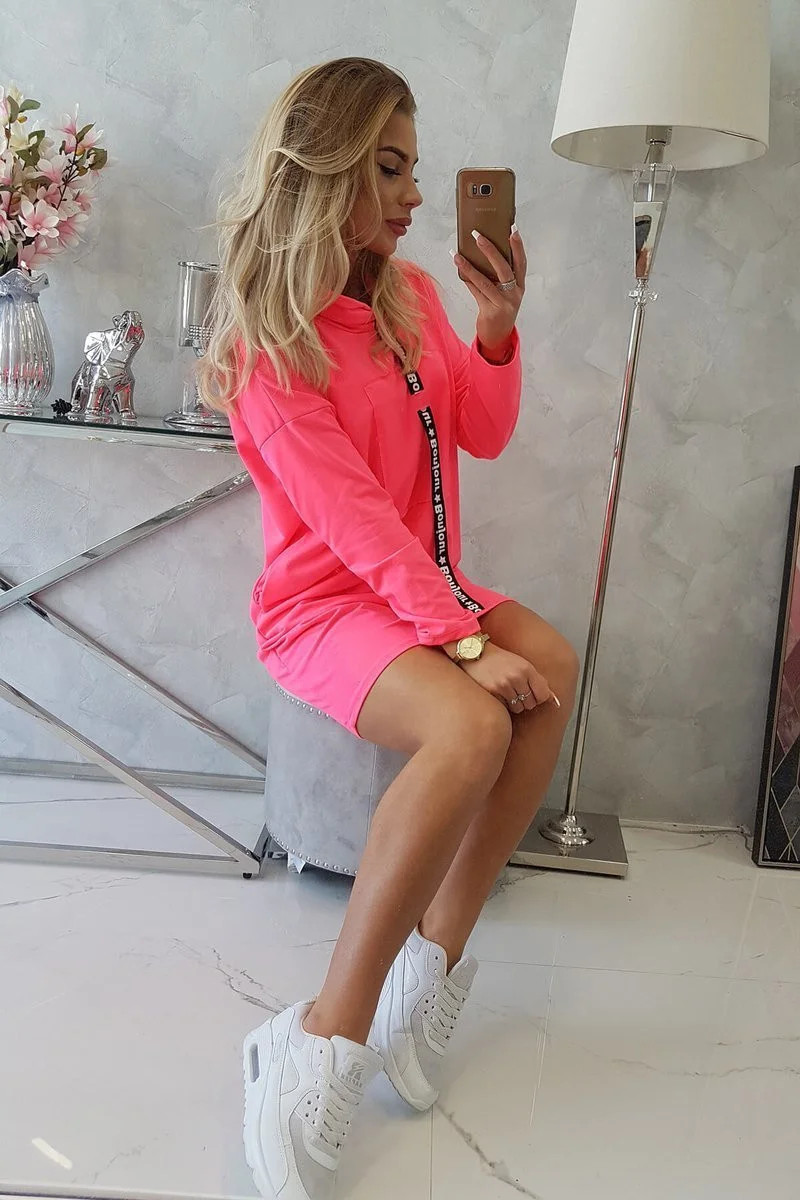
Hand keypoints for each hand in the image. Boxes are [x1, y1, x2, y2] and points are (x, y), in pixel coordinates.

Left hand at [452, 227, 526, 356]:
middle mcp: (514, 294)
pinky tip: (459, 270)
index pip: (521, 263)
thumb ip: (499, 277)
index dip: (518, 247)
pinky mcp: (490, 311)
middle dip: (491, 251)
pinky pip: (476, 292)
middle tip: (478, 236)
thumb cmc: (500, 310)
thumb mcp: (505, 293)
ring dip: (470, 266)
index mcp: (520, 286)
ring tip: (457, 255)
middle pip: (504, 268)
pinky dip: (467, 280)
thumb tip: (482, 253)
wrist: (498, 337)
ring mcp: (503, 303)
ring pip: (485, 281)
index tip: (513, 230)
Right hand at [456, 642, 558, 712]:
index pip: (543, 695)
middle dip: (526, 700)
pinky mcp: (492, 693)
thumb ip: (537, 681)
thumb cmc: (498, 659)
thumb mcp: (521, 664)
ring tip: (506, 691)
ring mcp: (504, 685)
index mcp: (526, 669)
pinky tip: (498, 693)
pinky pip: (505, 708)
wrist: (475, 654)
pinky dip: (503, 703)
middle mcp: (517, 677)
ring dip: (514, 703)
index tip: (533, 693)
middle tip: (516, 690)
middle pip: (531, 704)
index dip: (539, 697)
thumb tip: (555, 701)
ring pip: (518, 708)